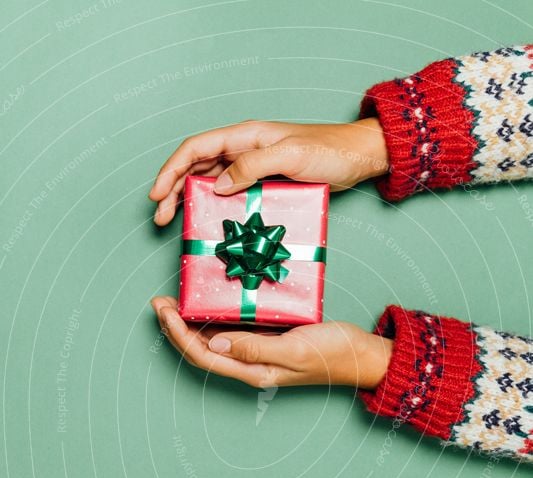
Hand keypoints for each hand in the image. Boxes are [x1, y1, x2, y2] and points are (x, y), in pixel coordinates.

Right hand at [149, 119, 387, 224]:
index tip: (156, 194)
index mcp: (244, 136)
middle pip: (196, 167)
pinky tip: (207, 221)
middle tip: (160, 217)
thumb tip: (219, 186)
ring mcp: (252, 167)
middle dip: (172, 189)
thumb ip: (253, 166)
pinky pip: (231, 194)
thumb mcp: (291, 156)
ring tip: (173, 222)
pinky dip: (214, 206)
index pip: (196, 148)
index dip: (171, 170)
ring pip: (209, 182)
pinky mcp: (263, 183)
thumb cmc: (328, 151)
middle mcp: (243, 149)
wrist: (357, 157)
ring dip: (188, 200)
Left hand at [151, 297, 391, 389]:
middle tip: (159, 302)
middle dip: (175, 329)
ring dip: (190, 323)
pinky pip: (233, 330)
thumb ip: (254, 348)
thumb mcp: (294, 348)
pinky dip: (215, 317)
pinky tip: (209, 301)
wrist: (362, 356)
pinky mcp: (268, 339)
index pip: (202, 356)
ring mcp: (258, 353)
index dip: (178, 335)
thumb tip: (213, 344)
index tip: (163, 311)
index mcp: (253, 371)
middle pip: (201, 351)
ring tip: (174, 300)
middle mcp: (250, 365)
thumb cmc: (334, 354)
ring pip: (213, 341)